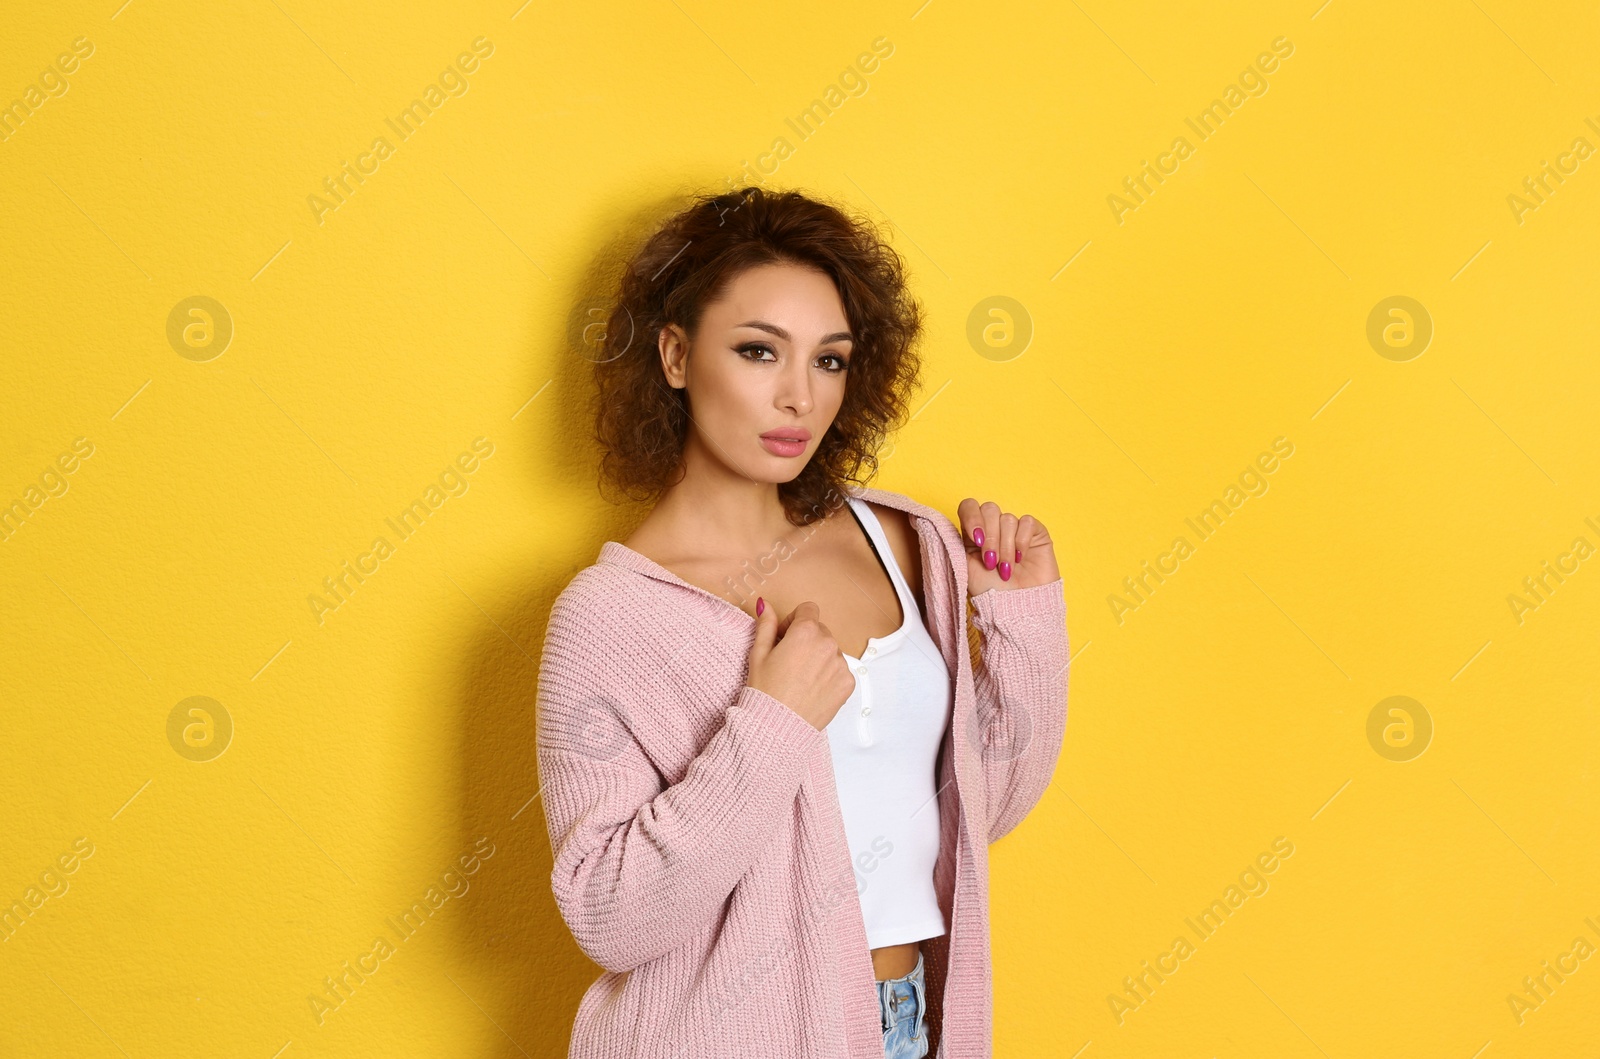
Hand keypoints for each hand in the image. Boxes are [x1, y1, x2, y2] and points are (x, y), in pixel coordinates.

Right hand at [746, 599, 856, 729]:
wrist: (777, 727)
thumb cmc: (765, 690)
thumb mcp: (758, 653)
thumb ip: (766, 624)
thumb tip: (766, 604)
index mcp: (806, 631)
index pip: (808, 610)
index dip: (794, 621)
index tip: (785, 637)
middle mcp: (828, 644)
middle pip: (820, 630)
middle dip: (807, 640)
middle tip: (790, 661)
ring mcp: (841, 664)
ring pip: (830, 651)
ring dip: (819, 658)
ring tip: (801, 679)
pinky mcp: (848, 683)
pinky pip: (839, 670)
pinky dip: (828, 676)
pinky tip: (811, 689)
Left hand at [957, 498, 1060, 596]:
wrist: (1017, 608)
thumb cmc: (990, 592)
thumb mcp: (966, 566)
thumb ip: (960, 540)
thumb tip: (962, 519)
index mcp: (974, 533)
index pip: (969, 506)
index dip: (972, 517)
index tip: (976, 540)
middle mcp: (994, 529)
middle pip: (989, 509)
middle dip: (990, 538)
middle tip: (992, 562)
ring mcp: (1015, 530)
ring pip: (1007, 519)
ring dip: (1005, 547)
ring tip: (1006, 569)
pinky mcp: (1036, 534)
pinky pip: (1027, 522)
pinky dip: (1022, 541)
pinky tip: (1021, 558)